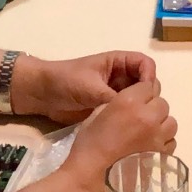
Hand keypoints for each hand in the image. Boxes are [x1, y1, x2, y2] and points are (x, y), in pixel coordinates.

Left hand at [12, 50, 155, 121]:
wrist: (42, 95)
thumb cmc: (65, 81)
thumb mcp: (91, 88)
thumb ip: (113, 98)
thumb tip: (133, 113)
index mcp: (118, 62)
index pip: (146, 64)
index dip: (149, 77)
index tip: (146, 94)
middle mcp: (121, 76)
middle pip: (146, 83)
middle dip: (148, 96)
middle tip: (143, 113)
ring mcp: (115, 93)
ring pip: (138, 99)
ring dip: (140, 109)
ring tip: (140, 124)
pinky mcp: (109, 108)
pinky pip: (126, 112)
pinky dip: (130, 119)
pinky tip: (132, 130)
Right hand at [66, 78, 177, 177]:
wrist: (93, 179)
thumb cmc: (89, 146)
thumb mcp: (97, 115)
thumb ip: (117, 104)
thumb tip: (131, 104)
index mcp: (129, 102)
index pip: (148, 86)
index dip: (141, 94)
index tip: (134, 104)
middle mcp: (148, 116)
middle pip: (162, 104)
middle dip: (152, 109)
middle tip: (138, 121)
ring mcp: (158, 136)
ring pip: (170, 122)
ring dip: (161, 125)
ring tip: (146, 135)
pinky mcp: (163, 154)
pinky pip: (171, 142)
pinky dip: (163, 142)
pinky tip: (149, 149)